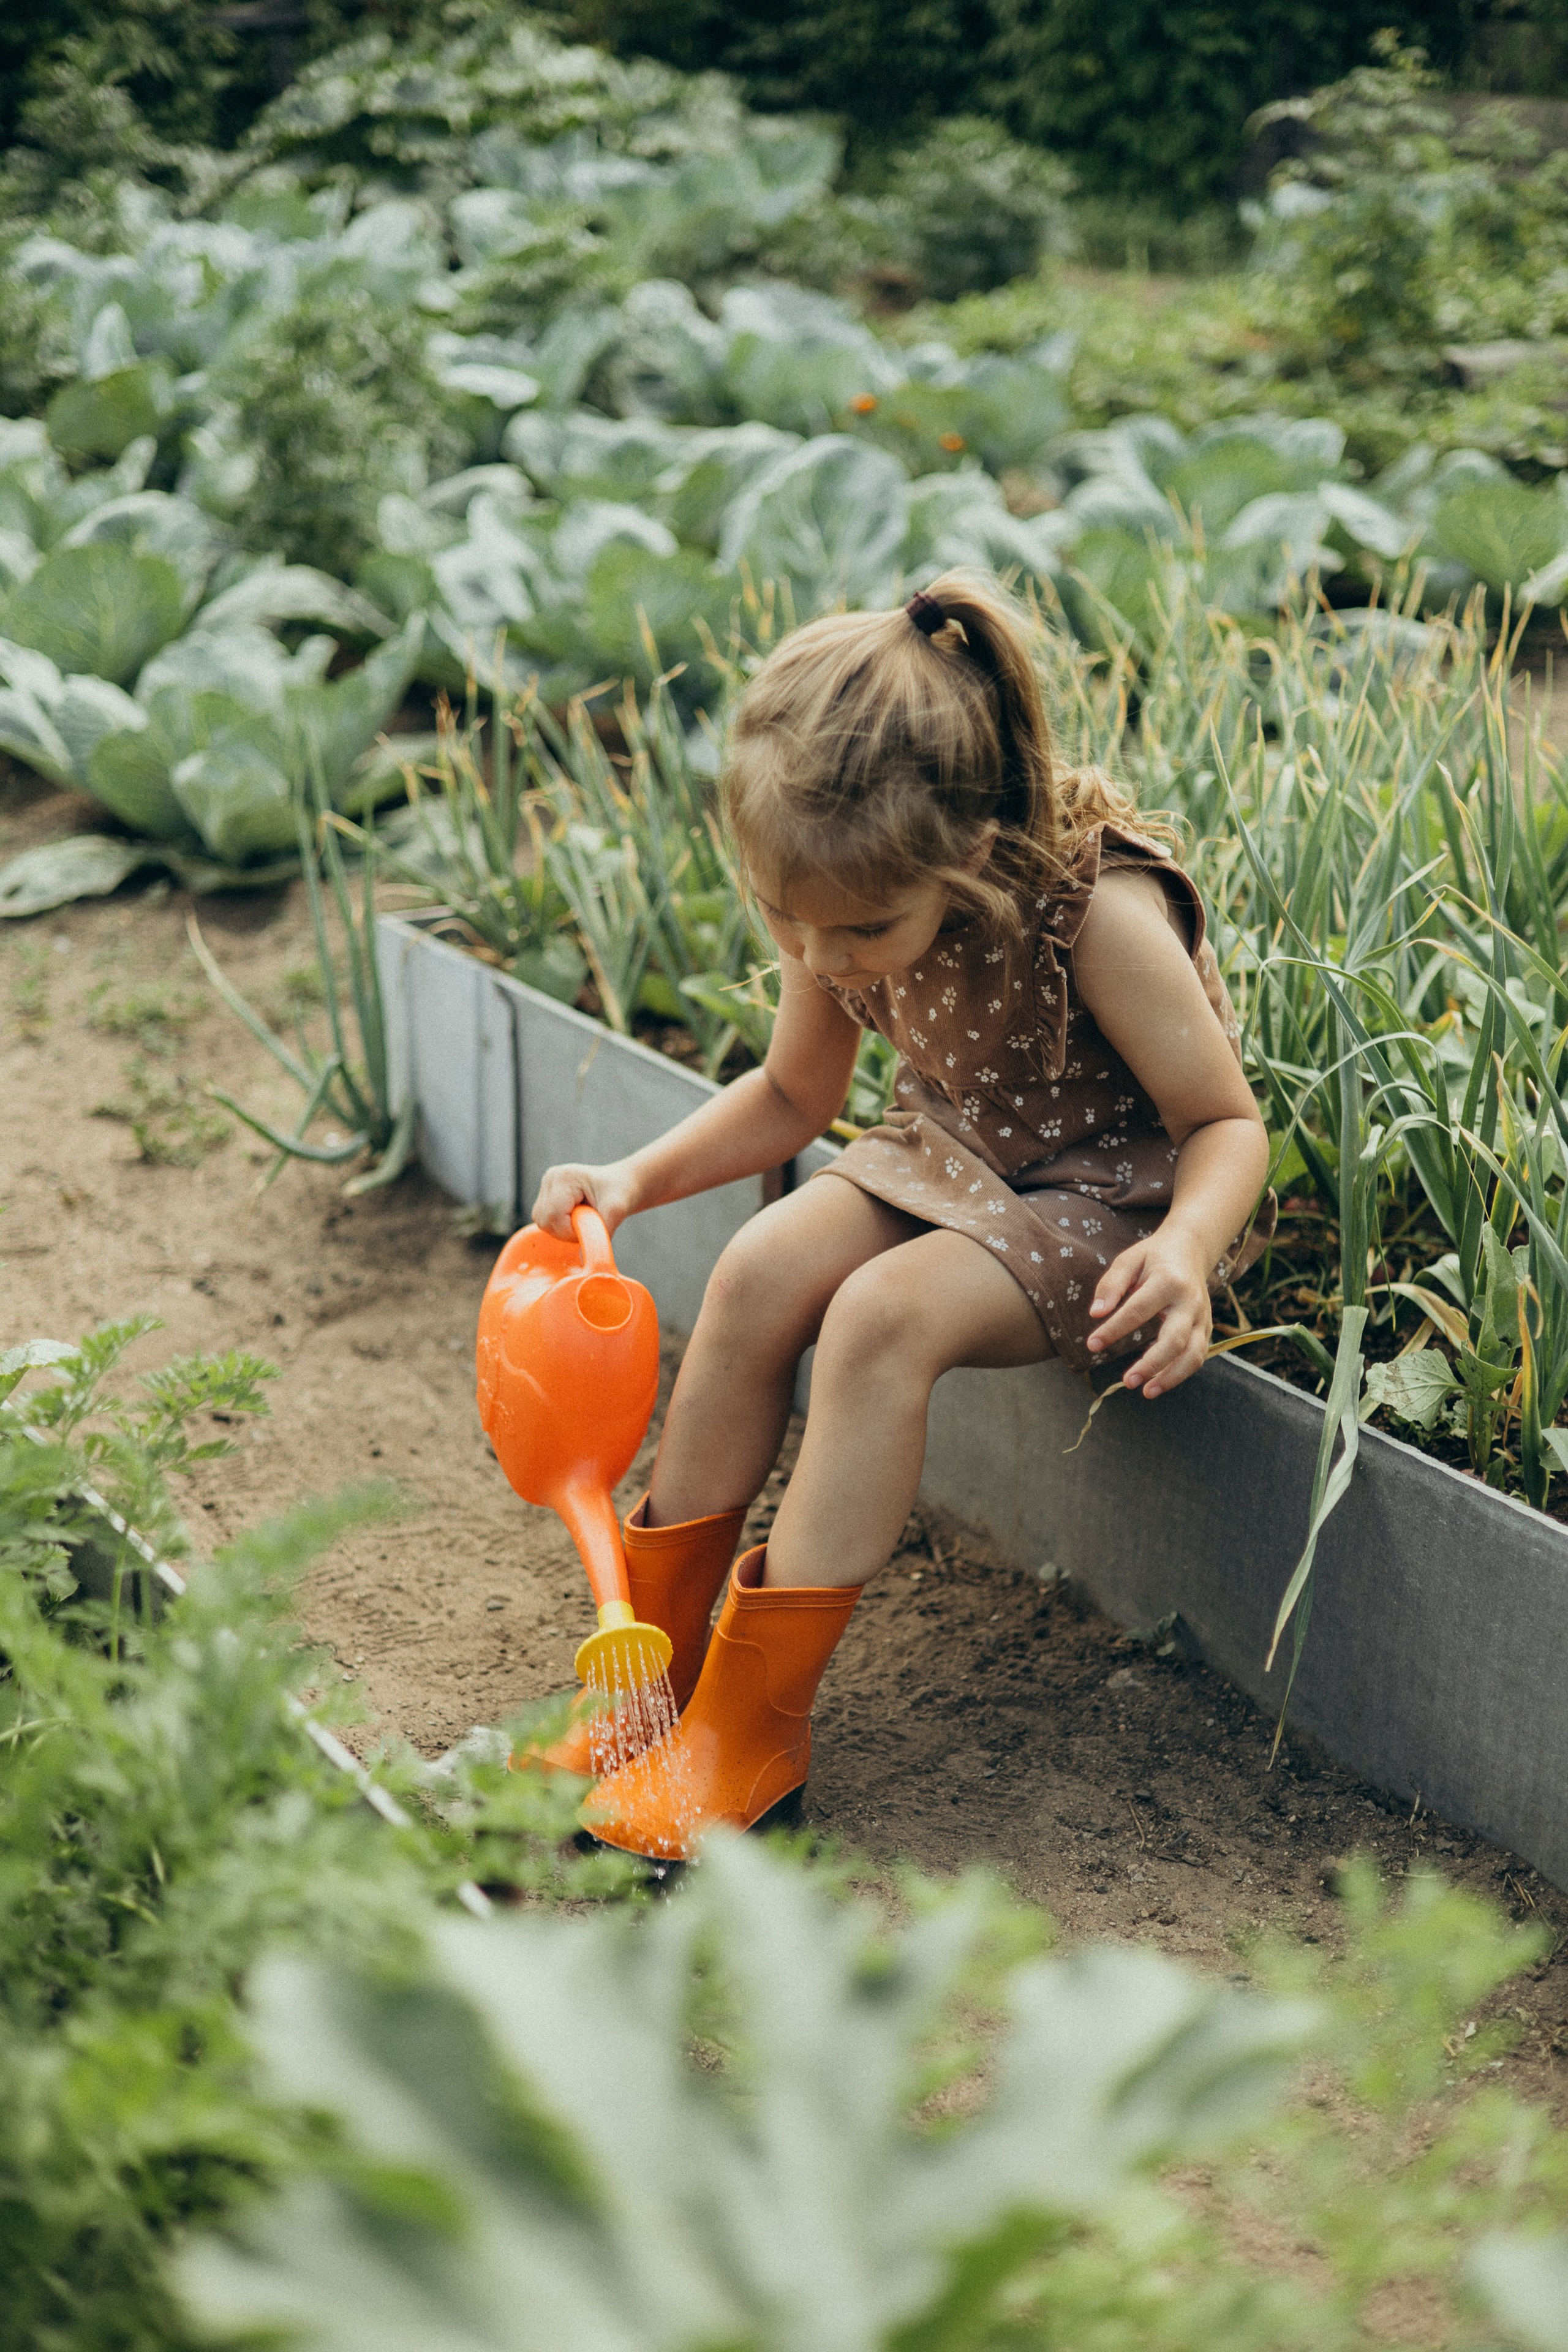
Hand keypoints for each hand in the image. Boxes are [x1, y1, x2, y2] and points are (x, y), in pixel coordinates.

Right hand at [531, 1159, 640, 1241]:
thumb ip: (599, 1234)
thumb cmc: (621, 1191)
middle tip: (588, 1226)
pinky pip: (545, 1221)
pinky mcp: (546, 1196)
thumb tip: (582, 1259)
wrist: (621, 1183)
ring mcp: (546, 1187)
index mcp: (564, 1177)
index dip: (569, 1231)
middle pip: (544, 1221)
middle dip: (566, 1232)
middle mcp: (550, 1179)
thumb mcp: (616, 1211)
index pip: (553, 1216)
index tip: (589, 1229)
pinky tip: (576, 1219)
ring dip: (563, 1230)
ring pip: (543, 1223)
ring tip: (583, 1220)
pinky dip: (560, 1227)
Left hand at [1085, 1228, 1212, 1397]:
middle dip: (1151, 1364)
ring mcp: (1202, 1317)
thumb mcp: (1129, 1260)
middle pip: (1174, 1340)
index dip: (1114, 1329)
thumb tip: (1095, 1313)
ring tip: (1146, 1392)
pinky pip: (1197, 1356)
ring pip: (1193, 1354)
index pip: (1138, 1310)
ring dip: (1171, 1377)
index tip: (1092, 1345)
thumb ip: (1111, 1285)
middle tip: (1127, 1382)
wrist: (1190, 1250)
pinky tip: (1158, 1383)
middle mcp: (1190, 1302)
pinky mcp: (1206, 1328)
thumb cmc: (1152, 1257)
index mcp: (1168, 1281)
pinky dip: (1180, 1374)